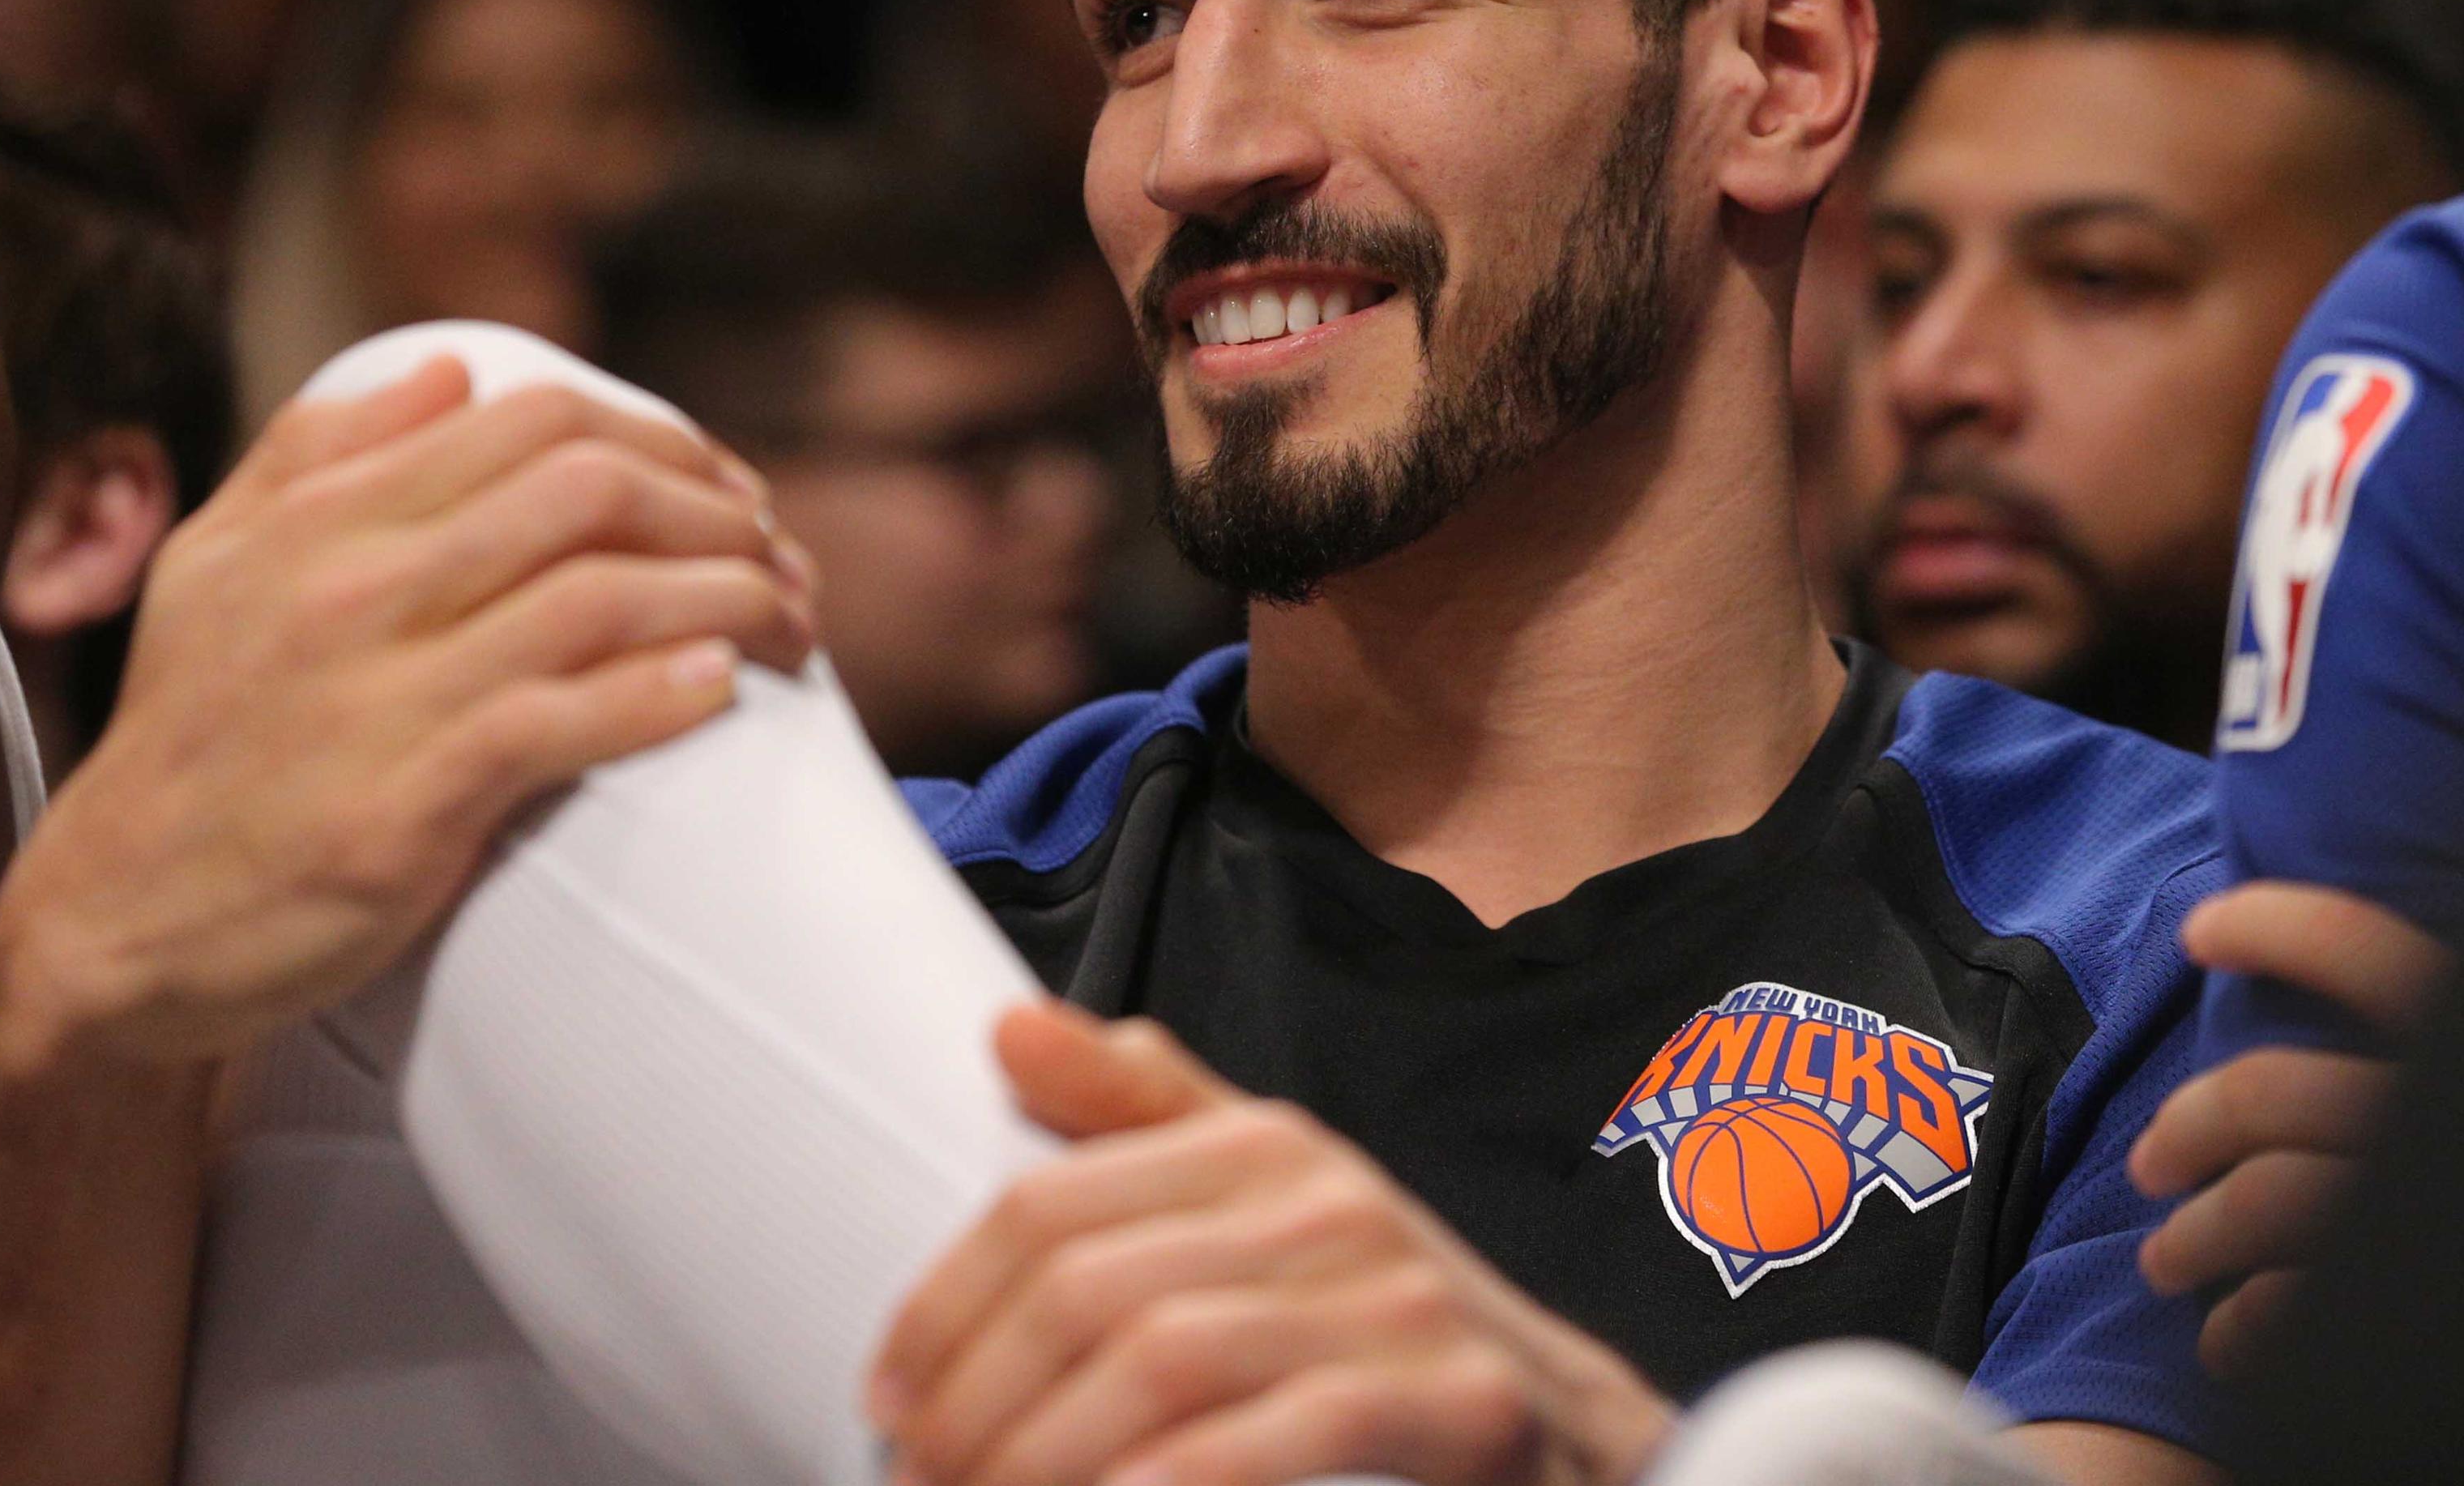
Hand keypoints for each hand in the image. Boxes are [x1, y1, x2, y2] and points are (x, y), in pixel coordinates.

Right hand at [0, 355, 818, 1076]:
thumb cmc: (191, 740)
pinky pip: (563, 721)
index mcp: (318, 518)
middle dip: (717, 513)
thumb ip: (318, 452)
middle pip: (589, 490)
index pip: (532, 420)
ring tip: (787, 625)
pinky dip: (661, 695)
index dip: (660, 438)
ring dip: (726, 601)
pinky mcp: (405, 805)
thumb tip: (449, 369)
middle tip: (781, 559)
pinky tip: (717, 688)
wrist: (113, 924)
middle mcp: (350, 587)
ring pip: (600, 597)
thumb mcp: (214, 566)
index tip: (727, 490)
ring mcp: (379, 694)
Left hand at [870, 1001, 1673, 1485]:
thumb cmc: (1382, 1323)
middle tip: (917, 1481)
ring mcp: (1394, 1299)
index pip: (1048, 1206)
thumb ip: (1142, 1118)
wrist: (1576, 1424)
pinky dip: (1180, 1483)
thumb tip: (1010, 1024)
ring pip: (1164, 1359)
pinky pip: (1286, 1432)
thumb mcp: (1267, 1199)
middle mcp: (1324, 1200)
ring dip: (1044, 1459)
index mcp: (1262, 1142)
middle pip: (1088, 1289)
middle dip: (977, 1404)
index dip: (944, 1307)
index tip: (887, 1396)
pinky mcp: (1456, 1399)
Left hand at [2129, 882, 2450, 1376]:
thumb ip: (2444, 1047)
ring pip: (2269, 1196)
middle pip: (2276, 1092)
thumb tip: (2325, 1007)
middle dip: (2190, 1126)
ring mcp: (2440, 1213)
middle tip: (2148, 1167)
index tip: (2199, 930)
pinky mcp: (2429, 1303)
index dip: (2277, 928)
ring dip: (2194, 1235)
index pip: (2369, 955)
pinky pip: (2301, 1302)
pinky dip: (2244, 1321)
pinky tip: (2223, 1338)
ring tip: (2161, 1263)